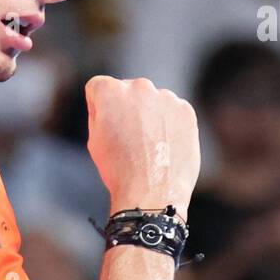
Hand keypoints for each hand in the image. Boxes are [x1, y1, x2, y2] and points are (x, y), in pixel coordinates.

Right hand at [85, 76, 200, 218]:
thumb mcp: (94, 139)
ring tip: (148, 145)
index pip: (99, 87)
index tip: (106, 126)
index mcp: (110, 92)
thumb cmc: (118, 169)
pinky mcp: (185, 110)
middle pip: (128, 90)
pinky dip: (169, 123)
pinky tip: (163, 145)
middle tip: (128, 137)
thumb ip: (100, 112)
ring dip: (149, 115)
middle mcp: (139, 87)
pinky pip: (173, 111)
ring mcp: (165, 97)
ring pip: (152, 100)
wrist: (151, 192)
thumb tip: (111, 104)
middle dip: (127, 108)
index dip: (98, 108)